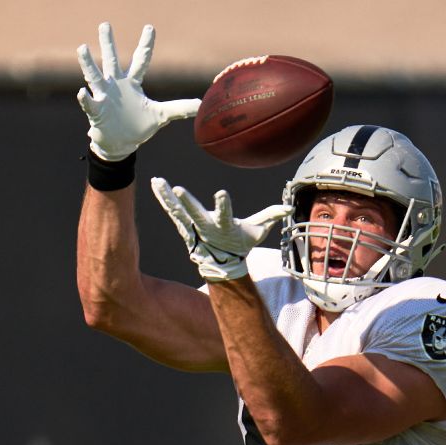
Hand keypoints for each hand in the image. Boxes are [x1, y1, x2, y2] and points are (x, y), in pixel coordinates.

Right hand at [76, 23, 200, 160]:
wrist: (121, 143)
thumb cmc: (139, 126)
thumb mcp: (161, 115)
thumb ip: (179, 108)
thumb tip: (201, 104)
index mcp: (133, 84)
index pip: (140, 60)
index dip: (145, 45)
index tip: (149, 27)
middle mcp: (116, 86)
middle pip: (112, 61)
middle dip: (109, 43)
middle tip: (105, 24)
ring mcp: (104, 97)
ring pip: (95, 77)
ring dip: (88, 64)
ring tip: (82, 48)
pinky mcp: (97, 111)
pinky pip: (89, 104)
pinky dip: (85, 99)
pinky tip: (82, 92)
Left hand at [151, 178, 292, 280]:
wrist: (221, 263)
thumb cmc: (241, 243)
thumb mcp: (258, 231)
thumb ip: (271, 216)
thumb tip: (289, 208)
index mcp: (224, 227)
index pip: (224, 215)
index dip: (223, 205)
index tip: (220, 193)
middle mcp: (205, 227)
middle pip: (195, 213)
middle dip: (187, 202)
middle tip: (178, 188)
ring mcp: (192, 227)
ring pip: (178, 211)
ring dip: (167, 196)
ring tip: (157, 180)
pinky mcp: (183, 225)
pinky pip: (172, 210)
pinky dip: (163, 197)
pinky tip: (155, 183)